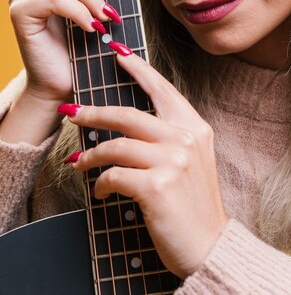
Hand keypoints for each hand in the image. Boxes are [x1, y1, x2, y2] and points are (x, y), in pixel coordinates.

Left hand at [64, 50, 228, 279]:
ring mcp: (172, 161)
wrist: (209, 245)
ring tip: (80, 163)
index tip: (119, 53)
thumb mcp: (191, 160)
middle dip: (94, 113)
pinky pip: (114, 175)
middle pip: (128, 114)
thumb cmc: (194, 204)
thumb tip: (126, 125)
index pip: (162, 89)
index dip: (139, 69)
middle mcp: (185, 139)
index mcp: (194, 128)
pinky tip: (100, 191)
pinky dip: (100, 184)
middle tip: (72, 113)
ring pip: (115, 146)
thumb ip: (169, 137)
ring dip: (91, 156)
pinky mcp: (157, 185)